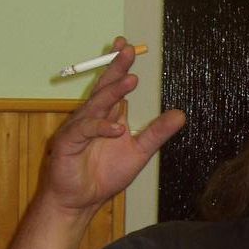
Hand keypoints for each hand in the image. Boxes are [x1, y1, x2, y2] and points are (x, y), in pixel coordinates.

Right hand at [44, 38, 185, 213]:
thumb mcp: (139, 152)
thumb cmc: (104, 175)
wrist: (81, 201)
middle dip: (116, 68)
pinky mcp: (67, 143)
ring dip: (112, 93)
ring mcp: (78, 129)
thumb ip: (156, 133)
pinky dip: (101, 128)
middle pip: (104, 88)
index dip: (120, 66)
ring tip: (131, 81)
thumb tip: (180, 114)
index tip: (128, 46)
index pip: (114, 85)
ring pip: (96, 106)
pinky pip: (85, 131)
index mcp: (107, 115)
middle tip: (128, 50)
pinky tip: (117, 129)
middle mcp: (91, 117)